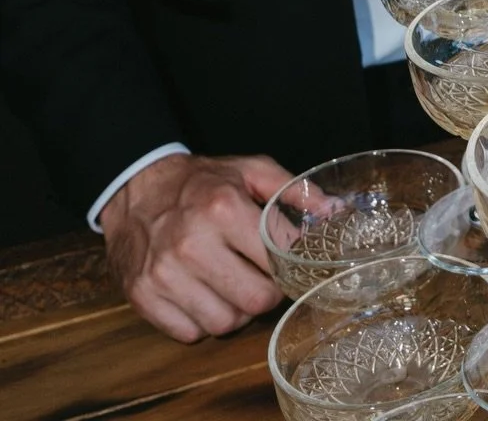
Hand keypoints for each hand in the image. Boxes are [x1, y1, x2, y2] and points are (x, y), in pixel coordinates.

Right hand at [100, 150, 290, 341]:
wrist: (137, 190)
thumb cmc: (202, 182)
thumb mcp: (249, 170)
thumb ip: (294, 190)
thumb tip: (334, 212)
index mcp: (223, 208)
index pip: (277, 261)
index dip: (290, 267)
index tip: (290, 264)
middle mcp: (192, 243)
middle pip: (254, 300)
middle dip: (267, 294)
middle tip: (263, 279)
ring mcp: (164, 274)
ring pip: (223, 323)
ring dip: (236, 311)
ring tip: (232, 285)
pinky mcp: (143, 297)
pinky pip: (190, 334)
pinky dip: (203, 321)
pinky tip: (204, 295)